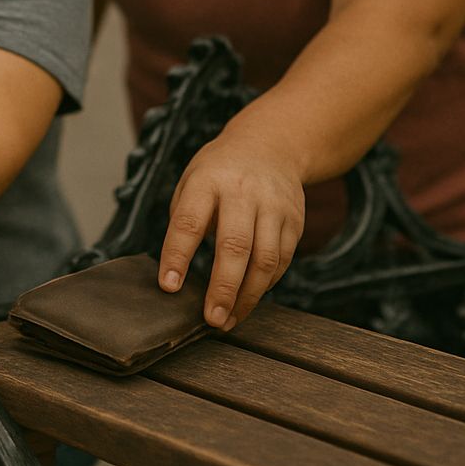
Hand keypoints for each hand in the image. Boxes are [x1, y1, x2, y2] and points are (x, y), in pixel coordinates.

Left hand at [157, 117, 305, 329]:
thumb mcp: (191, 182)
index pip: (189, 222)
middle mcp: (243, 193)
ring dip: (247, 296)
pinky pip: (282, 261)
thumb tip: (176, 272)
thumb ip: (185, 220)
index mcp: (207, 181)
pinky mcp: (295, 221)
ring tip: (229, 319)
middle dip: (223, 288)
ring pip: (265, 259)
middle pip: (235, 246)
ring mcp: (274, 207)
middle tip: (211, 319)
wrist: (271, 146)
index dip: (177, 257)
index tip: (168, 286)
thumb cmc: (219, 172)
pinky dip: (265, 285)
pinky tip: (248, 298)